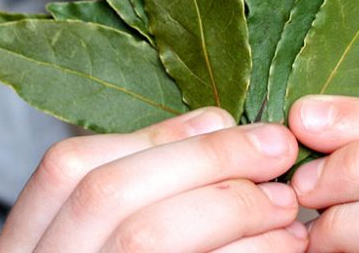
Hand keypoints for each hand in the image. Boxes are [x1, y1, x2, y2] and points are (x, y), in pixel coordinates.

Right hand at [0, 107, 306, 251]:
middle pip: (112, 196)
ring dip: (231, 209)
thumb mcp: (99, 251)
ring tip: (288, 209)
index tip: (223, 119)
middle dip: (206, 162)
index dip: (154, 139)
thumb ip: (140, 199)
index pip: (70, 169)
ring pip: (147, 240)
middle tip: (278, 153)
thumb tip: (213, 122)